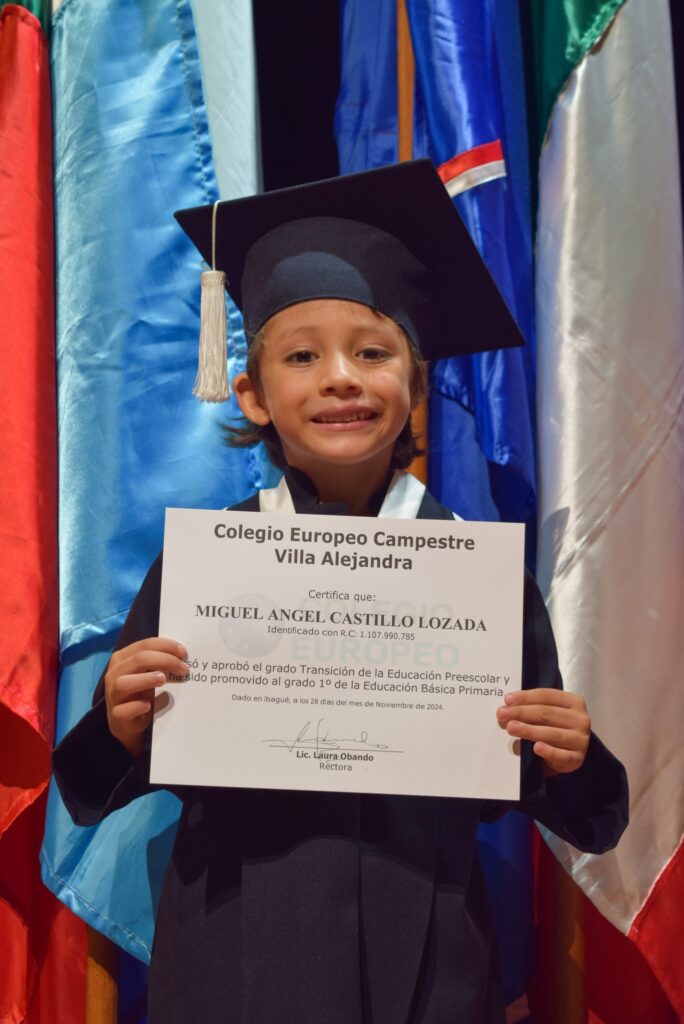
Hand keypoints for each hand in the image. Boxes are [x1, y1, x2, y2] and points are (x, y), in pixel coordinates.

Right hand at [104, 637, 188, 758]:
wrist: (127, 722)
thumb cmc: (140, 693)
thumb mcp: (148, 674)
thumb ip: (159, 662)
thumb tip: (183, 655)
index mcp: (122, 659)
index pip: (143, 645)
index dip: (164, 646)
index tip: (183, 652)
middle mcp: (114, 674)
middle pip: (137, 660)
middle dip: (163, 660)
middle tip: (182, 668)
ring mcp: (112, 695)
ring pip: (123, 683)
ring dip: (145, 680)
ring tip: (163, 680)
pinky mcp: (116, 715)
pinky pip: (123, 710)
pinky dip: (136, 706)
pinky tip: (148, 706)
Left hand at [496, 689, 590, 776]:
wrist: (570, 753)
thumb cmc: (556, 727)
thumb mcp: (549, 713)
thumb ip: (533, 707)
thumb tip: (507, 705)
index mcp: (574, 701)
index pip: (547, 696)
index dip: (526, 697)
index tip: (507, 700)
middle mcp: (580, 719)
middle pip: (547, 713)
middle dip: (522, 712)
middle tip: (502, 714)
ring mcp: (581, 739)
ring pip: (552, 733)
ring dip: (529, 730)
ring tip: (511, 728)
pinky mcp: (577, 758)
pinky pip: (562, 755)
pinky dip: (548, 751)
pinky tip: (536, 748)